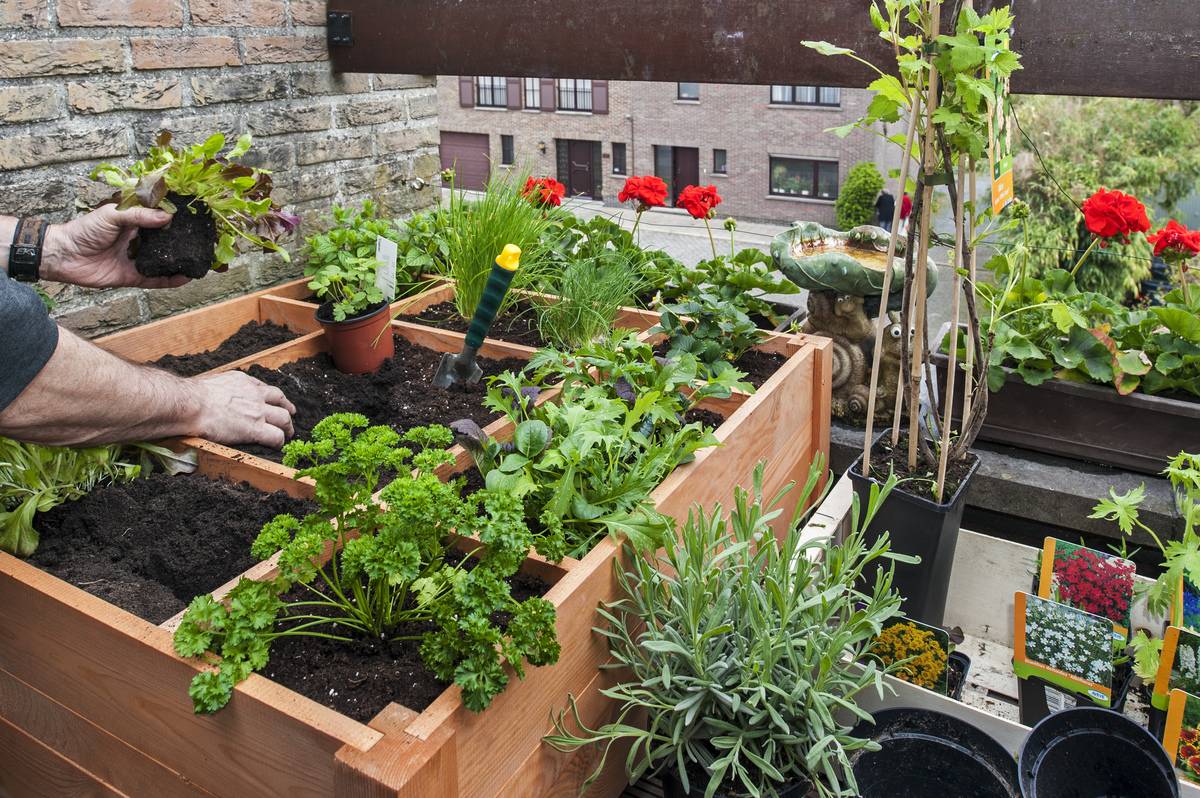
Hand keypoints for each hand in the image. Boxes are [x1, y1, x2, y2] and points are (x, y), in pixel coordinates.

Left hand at [42, 205, 188, 288]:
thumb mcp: (112, 215)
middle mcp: (139, 241)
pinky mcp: (133, 277)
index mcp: (134, 222)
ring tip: (200, 261)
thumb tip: (168, 217)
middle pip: (166, 242)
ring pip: (164, 262)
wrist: (64, 255)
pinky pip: (156, 279)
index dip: (177, 219)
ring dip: (181, 262)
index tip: (196, 218)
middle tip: (204, 242)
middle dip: (183, 242)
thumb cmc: (84, 230)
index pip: (160, 219)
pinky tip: (185, 277)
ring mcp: (137, 259)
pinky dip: (171, 280)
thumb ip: (139, 216)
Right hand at [189, 371, 295, 448]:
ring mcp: (258, 412)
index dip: (273, 397)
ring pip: (284, 419)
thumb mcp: (213, 382)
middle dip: (287, 409)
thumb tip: (214, 395)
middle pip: (280, 401)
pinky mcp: (255, 429)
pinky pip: (276, 436)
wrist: (190, 404)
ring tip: (288, 434)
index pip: (265, 388)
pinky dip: (279, 442)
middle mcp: (255, 394)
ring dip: (288, 428)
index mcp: (243, 381)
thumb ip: (223, 387)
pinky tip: (277, 446)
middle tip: (290, 416)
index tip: (276, 402)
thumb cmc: (192, 396)